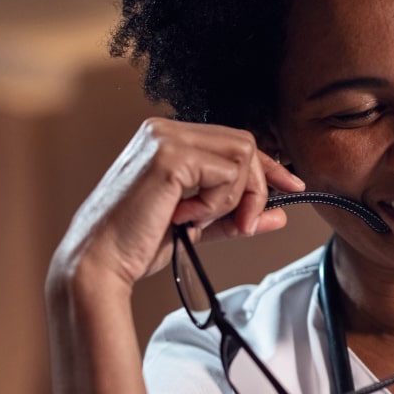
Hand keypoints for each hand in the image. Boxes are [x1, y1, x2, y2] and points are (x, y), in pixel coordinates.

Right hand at [53, 117, 303, 288]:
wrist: (101, 263)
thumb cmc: (137, 244)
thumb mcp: (197, 224)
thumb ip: (234, 214)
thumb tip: (279, 214)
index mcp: (167, 138)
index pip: (234, 142)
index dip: (268, 166)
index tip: (292, 186)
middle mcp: (164, 129)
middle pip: (245, 144)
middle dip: (257, 188)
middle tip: (246, 224)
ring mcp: (165, 138)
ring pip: (242, 156)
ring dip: (234, 198)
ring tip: (199, 221)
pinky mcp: (169, 156)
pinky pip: (227, 174)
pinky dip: (218, 204)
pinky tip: (186, 218)